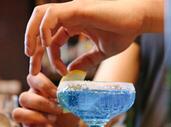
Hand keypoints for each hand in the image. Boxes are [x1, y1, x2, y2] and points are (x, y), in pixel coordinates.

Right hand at [12, 73, 78, 126]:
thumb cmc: (68, 112)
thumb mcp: (72, 102)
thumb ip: (70, 93)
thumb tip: (73, 84)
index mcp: (39, 91)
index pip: (32, 79)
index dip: (42, 84)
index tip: (57, 93)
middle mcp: (29, 103)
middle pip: (23, 97)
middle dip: (43, 103)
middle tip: (59, 109)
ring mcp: (26, 119)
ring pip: (17, 114)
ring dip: (36, 117)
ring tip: (53, 119)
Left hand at [25, 0, 162, 75]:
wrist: (138, 20)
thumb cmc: (123, 32)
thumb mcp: (101, 52)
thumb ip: (86, 61)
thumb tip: (71, 71)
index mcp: (74, 25)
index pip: (52, 40)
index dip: (50, 58)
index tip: (60, 73)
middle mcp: (69, 16)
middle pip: (40, 28)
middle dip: (33, 48)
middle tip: (33, 69)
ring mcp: (72, 10)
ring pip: (40, 16)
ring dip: (32, 35)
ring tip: (32, 55)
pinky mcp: (77, 8)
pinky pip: (52, 16)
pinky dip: (45, 30)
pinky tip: (49, 45)